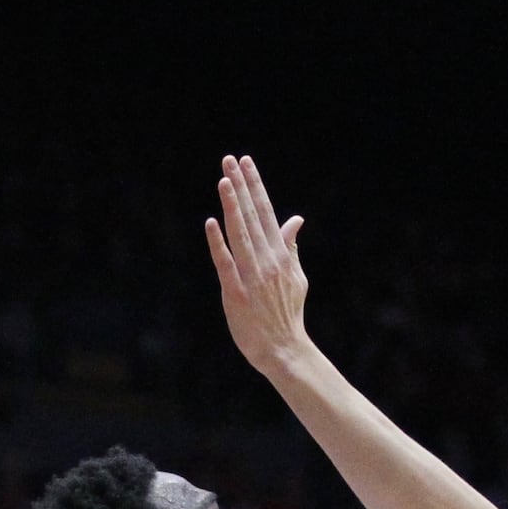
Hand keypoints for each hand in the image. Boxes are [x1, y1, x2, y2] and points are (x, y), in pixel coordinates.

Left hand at [204, 155, 310, 374]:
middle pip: (252, 216)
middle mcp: (267, 261)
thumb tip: (295, 219)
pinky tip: (211, 223)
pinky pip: (226, 263)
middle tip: (230, 160)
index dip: (255, 186)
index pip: (266, 212)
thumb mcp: (296, 276)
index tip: (246, 162)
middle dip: (241, 186)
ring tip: (224, 180)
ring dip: (232, 206)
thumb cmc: (287, 313)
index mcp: (281, 255)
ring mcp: (252, 276)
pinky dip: (218, 243)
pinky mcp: (236, 293)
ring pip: (241, 234)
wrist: (284, 349)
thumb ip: (290, 246)